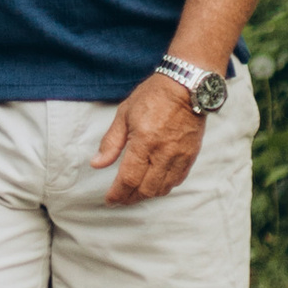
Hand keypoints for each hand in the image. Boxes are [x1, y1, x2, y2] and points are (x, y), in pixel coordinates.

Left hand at [94, 72, 205, 204]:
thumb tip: (97, 164)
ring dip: (147, 195)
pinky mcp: (191, 156)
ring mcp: (180, 156)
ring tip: (134, 193)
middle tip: (120, 199)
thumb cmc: (153, 96)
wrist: (186, 87)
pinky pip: (177, 180)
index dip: (117, 194)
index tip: (110, 200)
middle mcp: (164, 153)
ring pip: (163, 188)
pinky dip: (164, 187)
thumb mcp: (124, 114)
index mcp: (144, 141)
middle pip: (146, 189)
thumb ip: (111, 142)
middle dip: (130, 198)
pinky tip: (154, 184)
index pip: (129, 178)